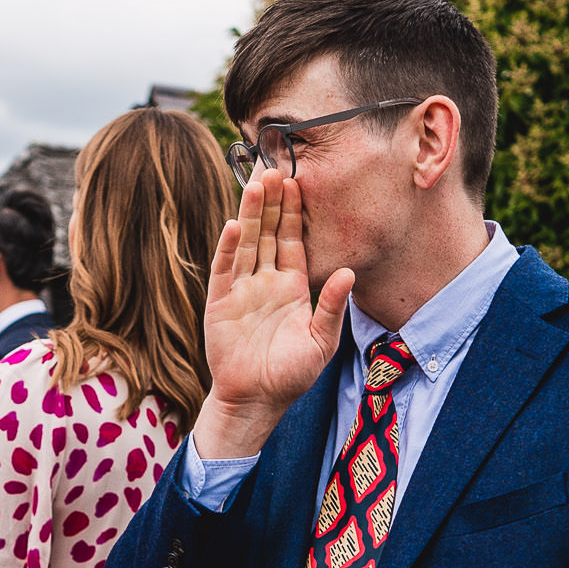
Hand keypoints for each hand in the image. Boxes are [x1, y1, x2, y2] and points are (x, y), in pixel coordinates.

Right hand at [194, 170, 353, 462]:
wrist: (257, 400)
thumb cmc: (291, 375)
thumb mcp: (321, 341)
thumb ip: (331, 306)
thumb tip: (348, 273)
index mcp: (291, 285)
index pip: (293, 239)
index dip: (294, 212)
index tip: (298, 181)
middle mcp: (265, 281)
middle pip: (268, 232)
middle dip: (271, 202)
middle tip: (275, 167)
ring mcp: (241, 289)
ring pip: (246, 242)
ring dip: (250, 214)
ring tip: (255, 184)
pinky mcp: (219, 302)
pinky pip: (224, 269)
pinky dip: (228, 247)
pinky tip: (233, 225)